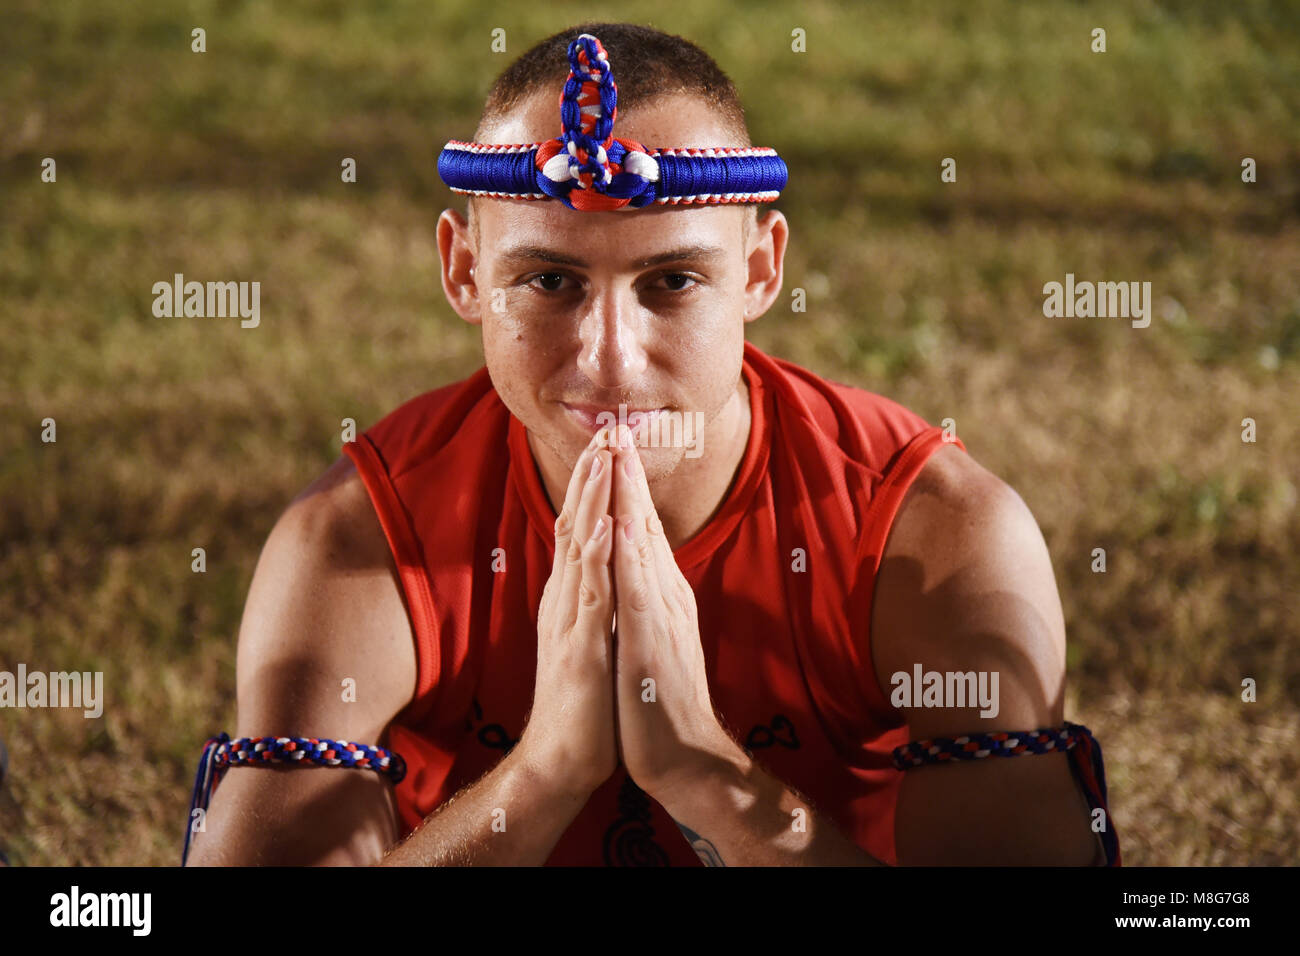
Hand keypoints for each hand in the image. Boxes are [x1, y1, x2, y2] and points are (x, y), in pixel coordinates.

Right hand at [516, 427, 617, 797]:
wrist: (564, 759)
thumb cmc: (583, 700)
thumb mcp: (588, 636)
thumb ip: (590, 597)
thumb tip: (599, 563)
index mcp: (573, 596)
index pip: (583, 527)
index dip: (593, 484)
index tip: (608, 440)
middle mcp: (566, 600)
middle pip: (577, 525)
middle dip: (591, 476)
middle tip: (604, 427)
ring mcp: (571, 623)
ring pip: (581, 550)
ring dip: (591, 501)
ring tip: (602, 457)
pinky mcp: (580, 651)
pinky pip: (591, 596)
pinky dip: (597, 558)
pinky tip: (606, 527)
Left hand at [608, 425, 737, 796]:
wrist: (684, 758)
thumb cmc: (661, 699)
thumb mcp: (651, 634)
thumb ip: (645, 594)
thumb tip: (635, 560)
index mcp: (658, 593)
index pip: (640, 527)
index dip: (626, 482)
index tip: (612, 438)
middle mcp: (663, 597)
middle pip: (643, 524)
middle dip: (628, 473)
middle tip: (616, 423)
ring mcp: (659, 620)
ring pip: (641, 548)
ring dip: (629, 499)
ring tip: (618, 455)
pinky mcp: (648, 648)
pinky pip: (635, 596)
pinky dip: (627, 560)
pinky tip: (619, 530)